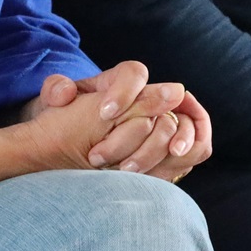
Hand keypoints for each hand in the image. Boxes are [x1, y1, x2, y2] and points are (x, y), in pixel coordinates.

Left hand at [17, 62, 210, 180]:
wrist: (74, 135)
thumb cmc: (66, 114)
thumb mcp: (55, 99)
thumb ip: (56, 90)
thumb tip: (64, 92)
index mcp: (121, 79)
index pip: (134, 73)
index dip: (124, 93)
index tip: (105, 114)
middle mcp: (148, 96)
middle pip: (166, 100)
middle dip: (147, 129)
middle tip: (121, 158)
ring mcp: (165, 118)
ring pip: (185, 123)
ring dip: (175, 143)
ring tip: (148, 168)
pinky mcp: (172, 142)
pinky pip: (195, 145)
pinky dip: (186, 158)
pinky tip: (159, 177)